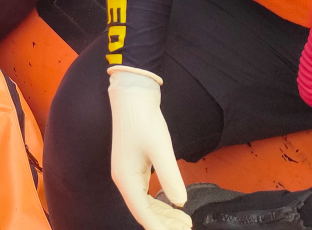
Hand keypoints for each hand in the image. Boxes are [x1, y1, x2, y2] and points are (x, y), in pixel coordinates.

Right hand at [109, 68, 189, 229]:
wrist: (132, 95)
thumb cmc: (143, 119)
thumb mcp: (160, 148)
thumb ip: (170, 176)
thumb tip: (179, 202)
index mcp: (126, 177)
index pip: (142, 213)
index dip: (159, 227)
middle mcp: (124, 178)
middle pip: (143, 210)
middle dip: (164, 223)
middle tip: (186, 227)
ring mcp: (128, 171)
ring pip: (145, 202)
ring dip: (163, 213)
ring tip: (183, 220)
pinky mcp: (134, 164)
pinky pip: (145, 191)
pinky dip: (158, 201)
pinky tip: (171, 203)